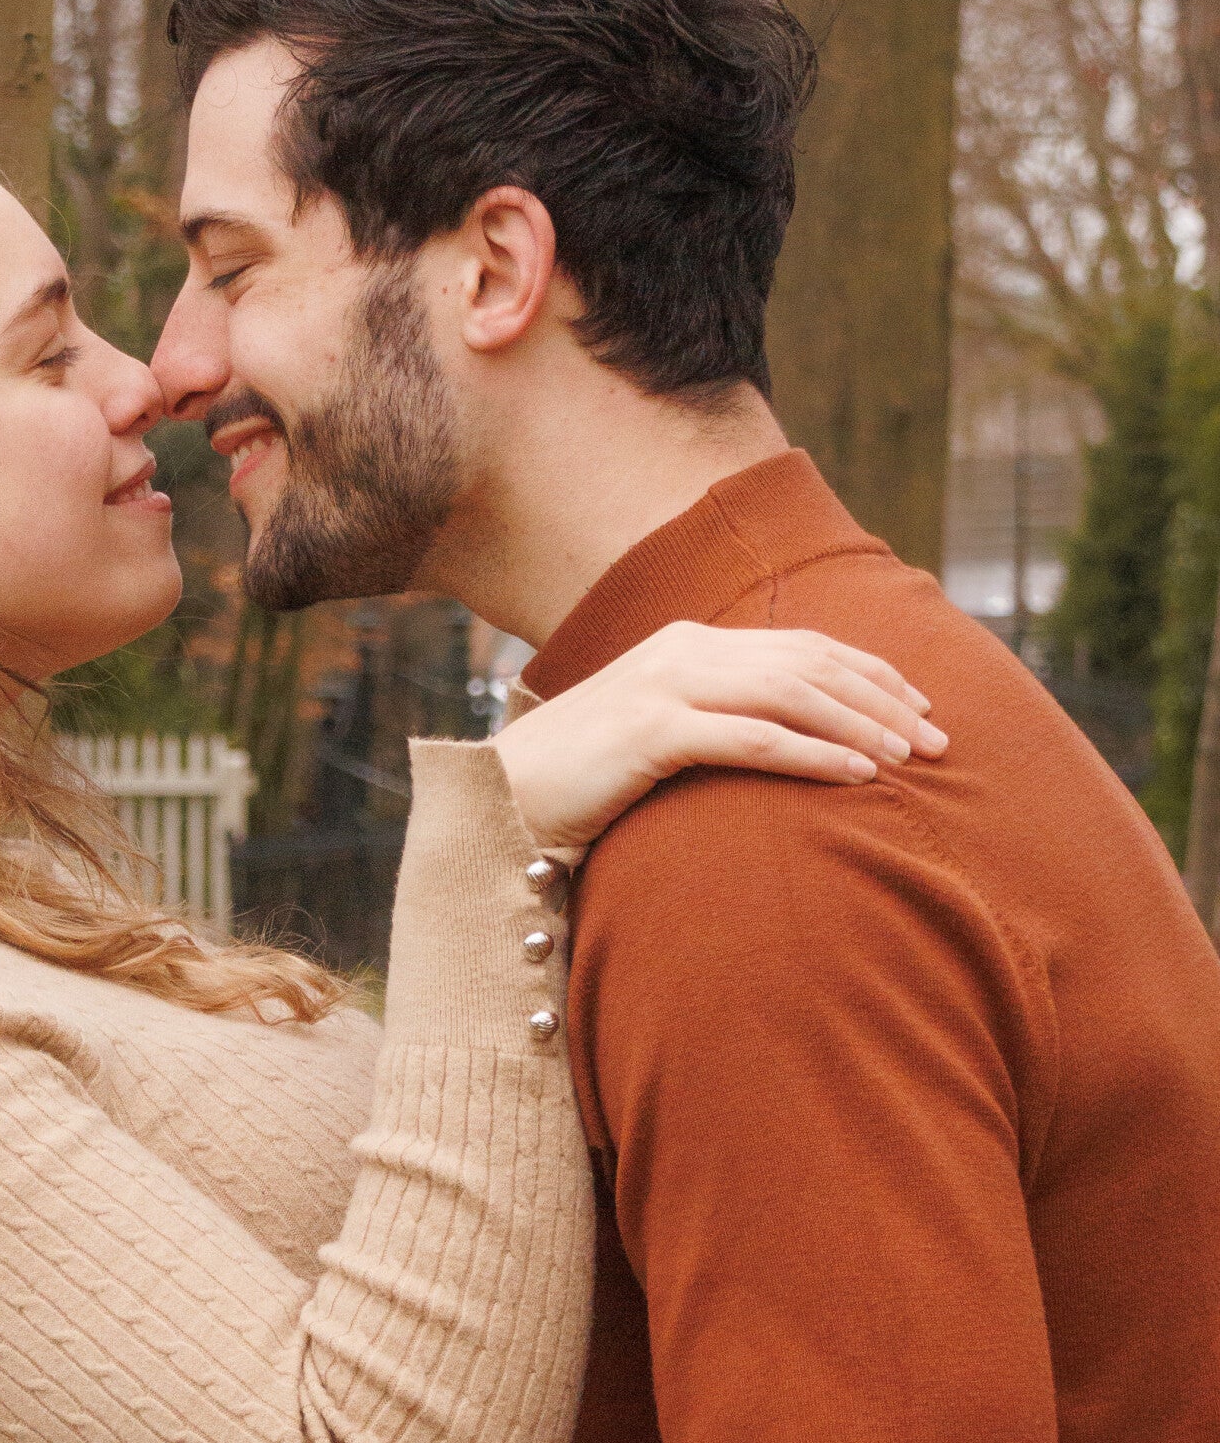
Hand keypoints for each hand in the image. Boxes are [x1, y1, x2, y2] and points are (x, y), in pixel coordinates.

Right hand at [492, 622, 947, 855]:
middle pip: (810, 663)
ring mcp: (667, 685)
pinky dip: (814, 753)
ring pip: (792, 694)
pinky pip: (754, 738)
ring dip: (862, 725)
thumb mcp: (659, 736)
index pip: (803, 645)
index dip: (872, 672)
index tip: (924, 706)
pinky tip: (857, 775)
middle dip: (884, 699)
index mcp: (690, 643)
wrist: (500, 798)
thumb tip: (785, 740)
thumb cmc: (582, 782)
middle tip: (942, 740)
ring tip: (911, 758)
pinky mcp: (653, 730)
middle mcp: (684, 650)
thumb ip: (716, 722)